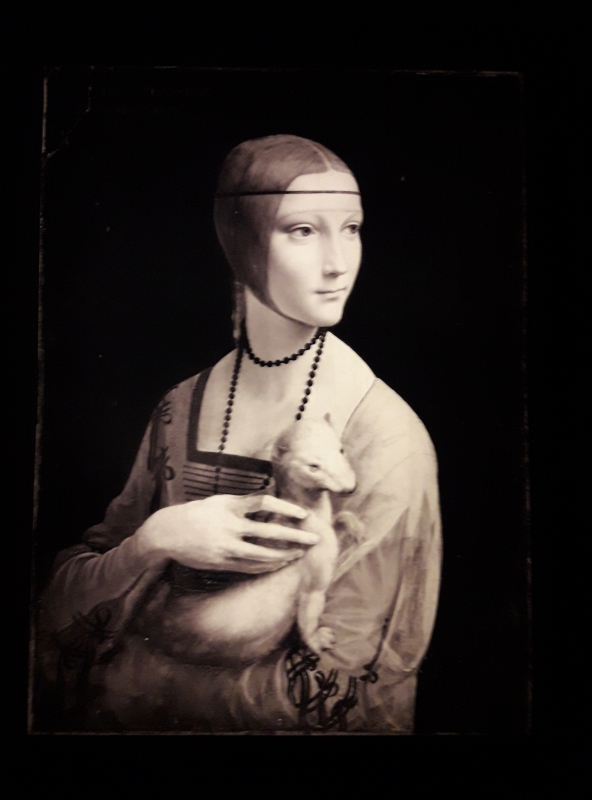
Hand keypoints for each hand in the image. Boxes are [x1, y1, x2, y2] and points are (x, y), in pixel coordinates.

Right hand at [135, 493, 317, 574]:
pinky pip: (250, 567)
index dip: (286, 508)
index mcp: (230, 506)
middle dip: (295, 536)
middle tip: (314, 539)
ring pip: (262, 555)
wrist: (167, 532)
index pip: (264, 503)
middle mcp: (229, 526)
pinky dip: (267, 566)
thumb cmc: (198, 513)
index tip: (302, 514)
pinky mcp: (222, 563)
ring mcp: (226, 547)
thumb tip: (272, 503)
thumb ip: (243, 504)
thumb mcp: (219, 502)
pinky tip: (279, 564)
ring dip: (283, 555)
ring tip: (298, 554)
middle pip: (269, 532)